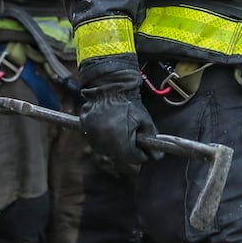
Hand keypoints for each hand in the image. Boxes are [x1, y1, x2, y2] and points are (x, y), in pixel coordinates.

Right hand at [78, 61, 159, 178]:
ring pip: (105, 149)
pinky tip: (109, 127)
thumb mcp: (144, 120)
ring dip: (114, 145)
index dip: (141, 154)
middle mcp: (104, 141)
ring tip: (120, 130)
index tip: (145, 150)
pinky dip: (102, 138)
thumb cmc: (128, 101)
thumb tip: (157, 155)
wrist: (110, 85)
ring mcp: (91, 135)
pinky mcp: (84, 128)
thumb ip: (151, 139)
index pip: (133, 157)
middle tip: (133, 137)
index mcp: (120, 140)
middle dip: (128, 149)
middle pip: (119, 155)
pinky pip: (95, 140)